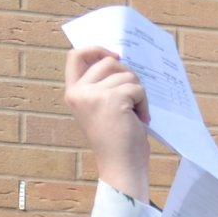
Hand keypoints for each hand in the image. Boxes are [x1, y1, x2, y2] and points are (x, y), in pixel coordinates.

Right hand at [64, 47, 150, 200]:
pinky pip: (138, 88)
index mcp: (73, 93)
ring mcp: (94, 94)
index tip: (115, 54)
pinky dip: (144, 103)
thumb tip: (120, 60)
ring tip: (136, 116)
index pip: (75, 56)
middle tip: (134, 100)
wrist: (122, 167)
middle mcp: (79, 91)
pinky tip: (140, 120)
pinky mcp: (112, 99)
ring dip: (139, 94)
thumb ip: (104, 86)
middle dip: (128, 77)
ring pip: (127, 75)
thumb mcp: (105, 108)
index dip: (95, 49)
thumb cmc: (118, 141)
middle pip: (109, 62)